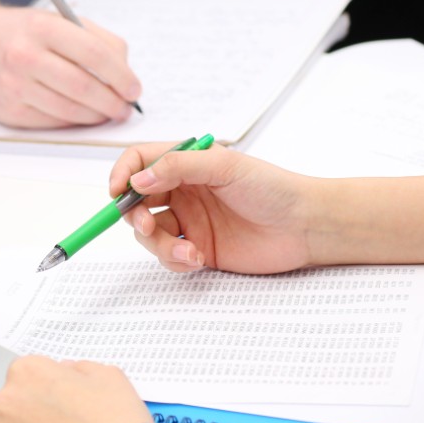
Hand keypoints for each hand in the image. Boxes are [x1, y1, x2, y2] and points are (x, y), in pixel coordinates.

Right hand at [0, 4, 141, 127]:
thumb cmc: (21, 32)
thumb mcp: (58, 19)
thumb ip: (96, 39)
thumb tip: (125, 72)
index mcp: (42, 27)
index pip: (93, 54)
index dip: (120, 76)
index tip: (134, 88)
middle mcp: (24, 56)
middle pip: (83, 87)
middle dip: (112, 102)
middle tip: (125, 108)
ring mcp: (14, 87)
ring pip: (69, 110)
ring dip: (96, 116)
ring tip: (108, 113)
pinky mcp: (9, 112)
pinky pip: (52, 123)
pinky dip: (74, 122)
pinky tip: (82, 115)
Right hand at [111, 142, 316, 273]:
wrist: (305, 227)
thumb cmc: (272, 188)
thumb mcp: (224, 166)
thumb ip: (178, 167)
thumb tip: (137, 179)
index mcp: (187, 163)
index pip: (139, 162)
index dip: (122, 175)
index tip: (117, 192)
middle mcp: (183, 190)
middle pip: (137, 200)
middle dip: (134, 215)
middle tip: (147, 225)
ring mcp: (190, 221)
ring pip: (149, 233)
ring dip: (160, 244)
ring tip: (188, 251)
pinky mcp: (198, 248)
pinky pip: (169, 256)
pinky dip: (176, 260)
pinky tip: (199, 258)